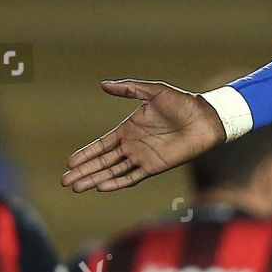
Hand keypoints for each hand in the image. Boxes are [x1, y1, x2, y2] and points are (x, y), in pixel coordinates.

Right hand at [61, 80, 225, 192]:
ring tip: (76, 187)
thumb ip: (129, 88)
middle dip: (84, 171)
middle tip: (64, 181)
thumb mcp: (154, 91)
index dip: (86, 153)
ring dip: (95, 179)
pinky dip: (117, 182)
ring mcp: (143, 157)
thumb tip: (103, 84)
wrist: (206, 117)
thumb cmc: (183, 102)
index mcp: (129, 128)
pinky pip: (132, 177)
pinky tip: (102, 186)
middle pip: (103, 161)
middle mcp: (133, 145)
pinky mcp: (155, 166)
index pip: (102, 144)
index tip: (69, 161)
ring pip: (113, 171)